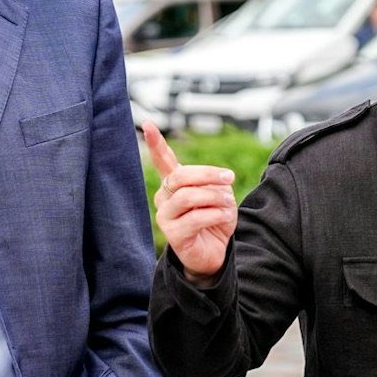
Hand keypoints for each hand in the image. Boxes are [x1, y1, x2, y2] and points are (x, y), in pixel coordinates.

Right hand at [142, 123, 236, 278]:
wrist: (214, 253)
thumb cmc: (215, 220)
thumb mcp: (219, 195)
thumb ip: (213, 184)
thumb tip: (215, 181)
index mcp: (175, 184)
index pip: (163, 160)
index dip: (156, 143)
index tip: (147, 124)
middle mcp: (165, 197)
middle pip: (181, 176)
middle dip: (208, 174)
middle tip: (229, 177)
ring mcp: (166, 216)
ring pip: (188, 196)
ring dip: (214, 196)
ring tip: (228, 203)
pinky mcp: (174, 235)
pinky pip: (196, 218)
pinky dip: (216, 214)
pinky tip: (225, 217)